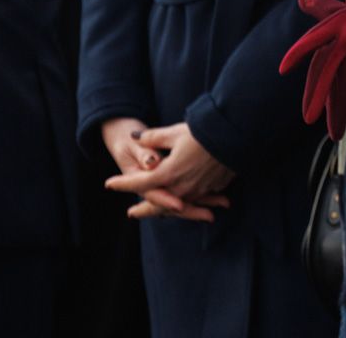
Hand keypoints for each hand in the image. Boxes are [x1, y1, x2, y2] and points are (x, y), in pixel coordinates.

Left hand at [105, 121, 234, 222]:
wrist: (235, 136)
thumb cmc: (203, 132)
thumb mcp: (175, 132)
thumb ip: (153, 137)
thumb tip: (136, 137)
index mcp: (168, 173)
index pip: (140, 183)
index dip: (123, 184)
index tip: (109, 184)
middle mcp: (182, 187)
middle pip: (158, 204)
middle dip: (144, 209)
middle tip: (132, 213)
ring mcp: (199, 189)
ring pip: (178, 205)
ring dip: (166, 208)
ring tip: (159, 211)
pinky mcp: (213, 187)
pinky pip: (196, 198)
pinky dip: (188, 201)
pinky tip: (187, 199)